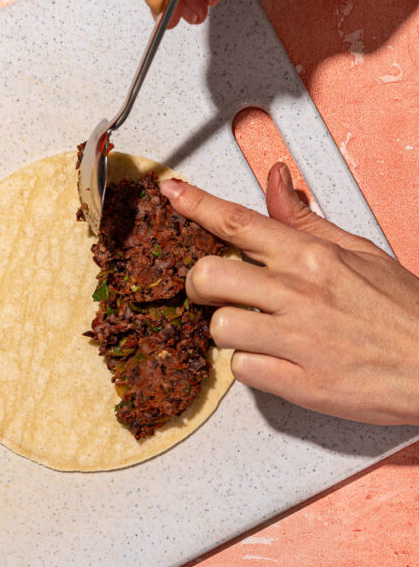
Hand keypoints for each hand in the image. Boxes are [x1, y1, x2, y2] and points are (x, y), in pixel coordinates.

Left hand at [160, 164, 418, 424]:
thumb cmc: (404, 312)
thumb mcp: (361, 252)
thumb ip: (308, 222)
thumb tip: (275, 182)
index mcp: (313, 257)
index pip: (240, 222)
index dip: (196, 205)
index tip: (171, 194)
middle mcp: (300, 294)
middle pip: (208, 275)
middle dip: (199, 284)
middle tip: (214, 292)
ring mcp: (298, 340)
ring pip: (219, 327)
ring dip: (228, 329)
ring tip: (256, 331)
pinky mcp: (299, 383)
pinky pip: (242, 370)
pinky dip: (252, 366)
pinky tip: (276, 360)